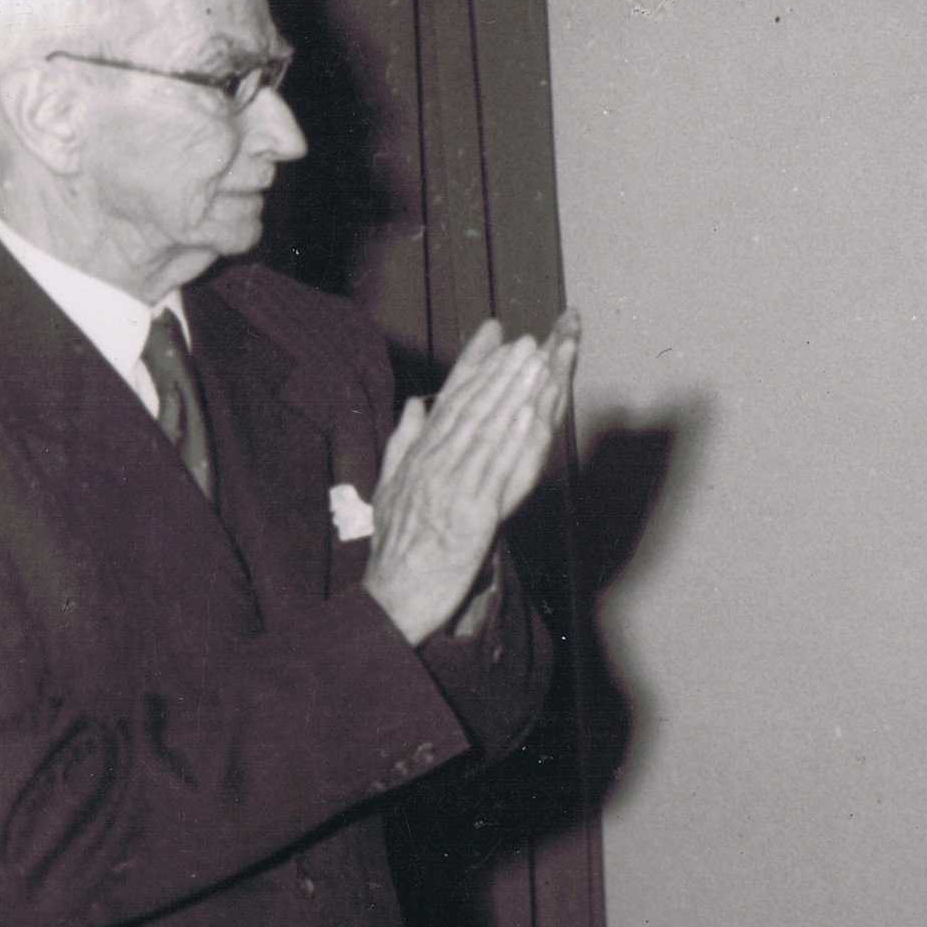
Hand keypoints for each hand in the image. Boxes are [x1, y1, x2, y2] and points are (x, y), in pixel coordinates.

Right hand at [361, 314, 580, 645]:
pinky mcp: (472, 511)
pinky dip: (516, 438)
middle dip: (501, 370)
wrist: (393, 596)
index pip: (450, 398)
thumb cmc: (396, 547)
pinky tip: (534, 414)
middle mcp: (434, 464)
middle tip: (526, 338)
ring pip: (488, 430)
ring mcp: (453, 486)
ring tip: (536, 361)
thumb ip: (403, 443)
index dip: (474, 362)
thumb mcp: (391, 488)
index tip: (495, 330)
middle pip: (472, 408)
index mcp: (419, 456)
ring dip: (514, 393)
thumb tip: (414, 406)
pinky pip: (500, 468)